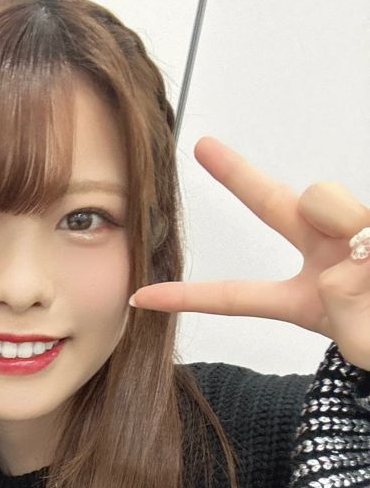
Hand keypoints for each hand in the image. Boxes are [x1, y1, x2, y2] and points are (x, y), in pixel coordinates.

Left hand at [130, 137, 369, 369]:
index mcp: (306, 297)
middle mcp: (330, 258)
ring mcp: (361, 238)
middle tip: (201, 146)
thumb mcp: (360, 341)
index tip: (140, 296)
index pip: (238, 296)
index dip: (188, 296)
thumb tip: (341, 263)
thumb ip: (340, 303)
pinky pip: (362, 232)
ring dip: (354, 245)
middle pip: (279, 205)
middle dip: (239, 175)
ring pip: (333, 208)